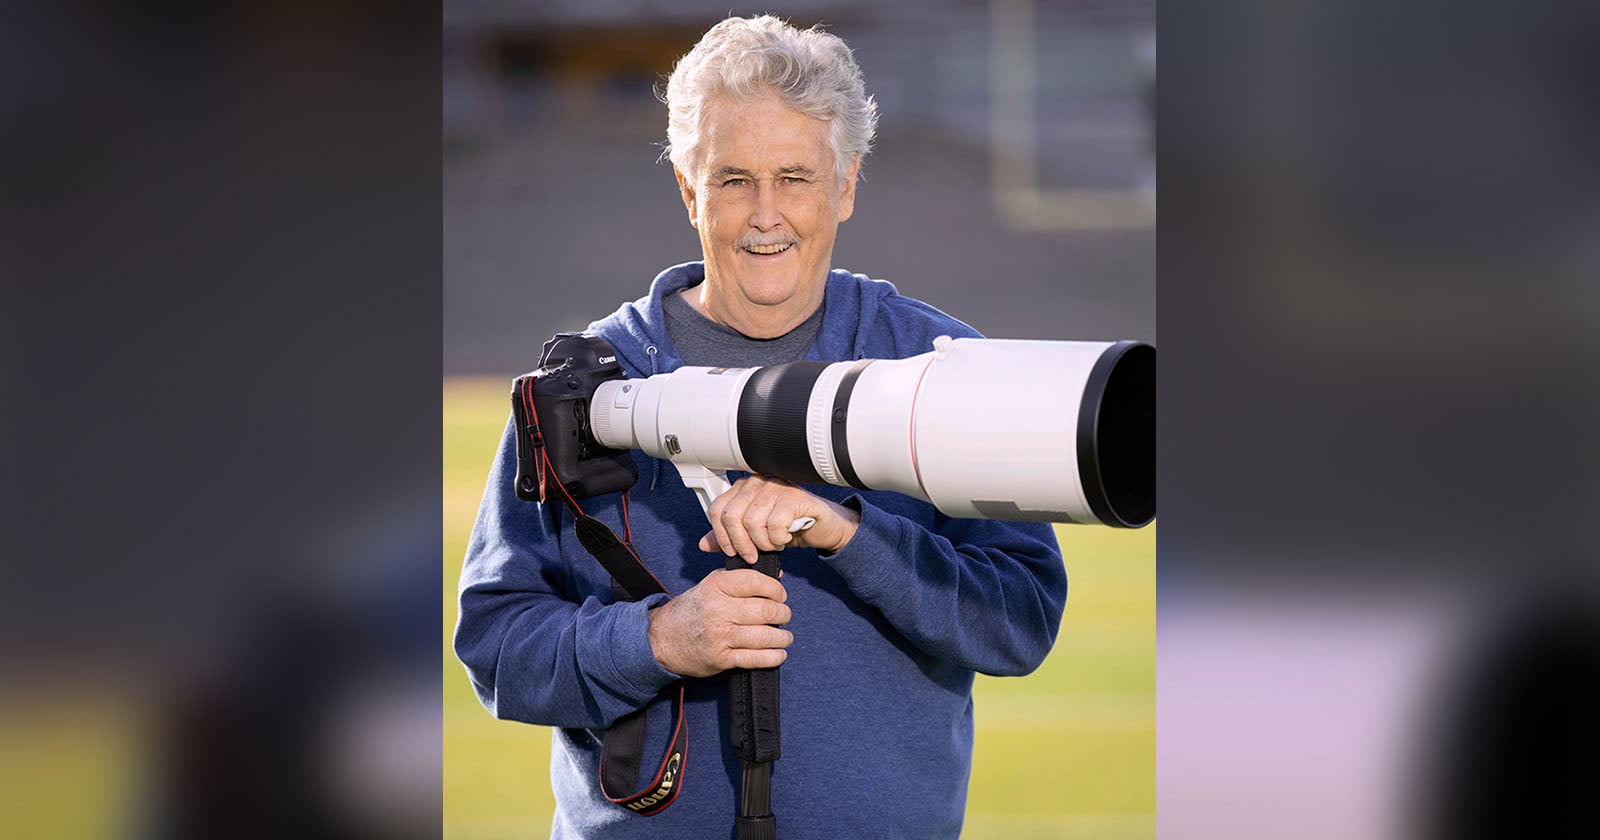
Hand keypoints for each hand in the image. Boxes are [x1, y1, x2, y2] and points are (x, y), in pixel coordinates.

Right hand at [647, 568, 792, 677]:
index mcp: (715, 586)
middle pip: (765, 610)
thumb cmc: (692, 610)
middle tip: (784, 615)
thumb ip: (740, 580)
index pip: (755, 582)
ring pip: (764, 636)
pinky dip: (773, 657)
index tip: (780, 595)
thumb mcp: (710, 587)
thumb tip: (777, 577)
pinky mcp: (721, 659)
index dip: (775, 589)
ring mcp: (720, 636)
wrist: (662, 639)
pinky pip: (756, 658)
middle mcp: (718, 609)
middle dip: (783, 614)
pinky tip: (779, 653)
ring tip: (785, 636)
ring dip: (782, 637)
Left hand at [699, 475, 860, 563]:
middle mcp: (757, 482)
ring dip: (763, 543)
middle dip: (741, 544)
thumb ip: (729, 537)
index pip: (717, 510)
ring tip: (773, 544)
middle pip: (732, 516)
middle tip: (753, 555)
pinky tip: (785, 538)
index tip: (733, 551)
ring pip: (752, 522)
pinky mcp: (794, 497)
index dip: (722, 536)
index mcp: (742, 488)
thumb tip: (704, 544)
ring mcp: (776, 486)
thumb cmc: (788, 526)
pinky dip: (778, 539)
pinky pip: (775, 524)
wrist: (821, 526)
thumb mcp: (753, 535)